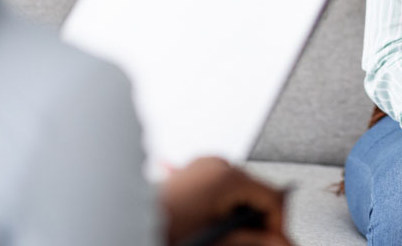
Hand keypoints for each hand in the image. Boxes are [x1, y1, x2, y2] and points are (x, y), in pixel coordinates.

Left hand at [160, 157, 290, 245]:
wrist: (122, 226)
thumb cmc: (164, 231)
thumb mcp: (217, 240)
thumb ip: (253, 241)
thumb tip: (279, 242)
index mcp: (227, 176)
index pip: (273, 197)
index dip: (278, 225)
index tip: (276, 242)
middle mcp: (217, 164)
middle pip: (257, 193)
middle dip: (258, 221)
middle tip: (252, 243)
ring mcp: (203, 165)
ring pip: (240, 192)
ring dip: (240, 216)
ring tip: (225, 236)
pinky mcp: (191, 172)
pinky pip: (221, 188)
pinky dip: (224, 208)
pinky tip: (213, 226)